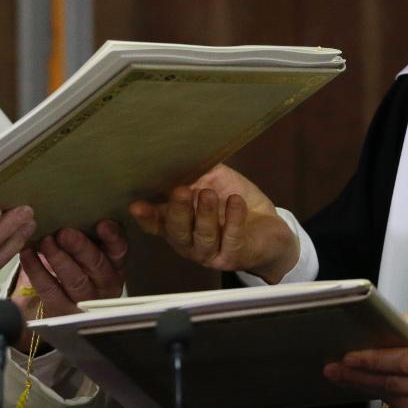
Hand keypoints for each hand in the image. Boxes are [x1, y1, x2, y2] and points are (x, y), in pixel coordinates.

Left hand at [11, 220, 128, 349]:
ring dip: (58, 258)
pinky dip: (36, 271)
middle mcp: (105, 283)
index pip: (119, 249)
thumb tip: (66, 209)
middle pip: (96, 265)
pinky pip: (50, 290)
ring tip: (45, 241)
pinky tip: (27, 254)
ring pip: (75, 280)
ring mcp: (85, 300)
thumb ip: (86, 237)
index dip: (112, 237)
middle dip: (80, 247)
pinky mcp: (63, 310)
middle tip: (63, 233)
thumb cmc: (79, 269)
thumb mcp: (90, 254)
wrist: (67, 307)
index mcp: (114, 264)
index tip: (102, 224)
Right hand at [127, 164, 298, 282]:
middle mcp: (189, 242)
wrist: (270, 229)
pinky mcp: (233, 256)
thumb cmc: (235, 203)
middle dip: (177, 210)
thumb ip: (196, 172)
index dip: (146, 216)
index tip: (137, 205)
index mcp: (179, 224)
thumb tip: (181, 151)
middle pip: (176, 231)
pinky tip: (235, 201)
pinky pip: (231, 239)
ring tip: (209, 193)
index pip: (156, 223)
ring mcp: (210, 253)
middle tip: (180, 190)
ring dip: (205, 215)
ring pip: (202, 237)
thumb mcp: (214, 182)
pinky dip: (233, 220)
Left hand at [322, 306, 407, 407]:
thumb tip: (377, 332)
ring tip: (347, 377)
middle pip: (393, 385)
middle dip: (358, 377)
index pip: (402, 363)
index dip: (372, 361)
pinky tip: (376, 387)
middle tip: (332, 370)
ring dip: (369, 388)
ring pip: (395, 400)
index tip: (347, 357)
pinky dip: (388, 399)